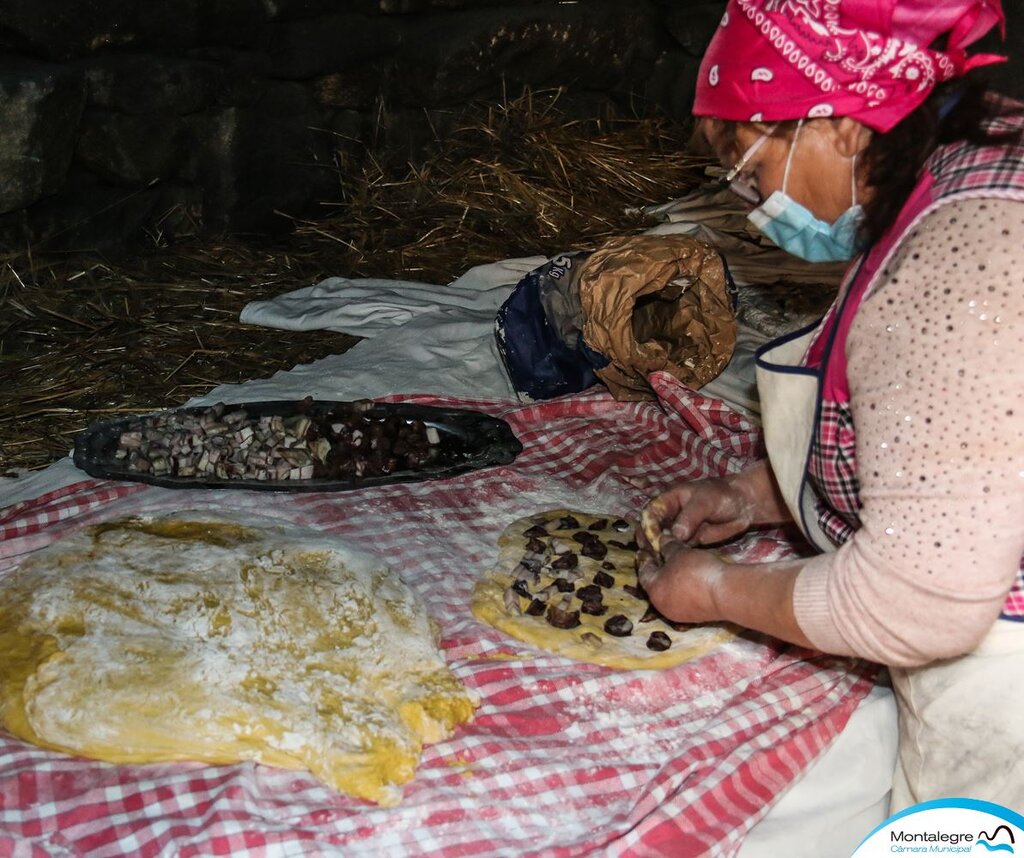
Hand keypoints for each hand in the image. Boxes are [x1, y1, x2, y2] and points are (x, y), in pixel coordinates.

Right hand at [637, 476, 755, 555]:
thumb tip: (675, 534)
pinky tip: (676, 565)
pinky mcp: (691, 540)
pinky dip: (676, 556)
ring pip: (664, 541)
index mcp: (670, 500)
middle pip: (653, 528)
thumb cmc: (723, 496)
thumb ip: (690, 517)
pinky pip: (679, 549)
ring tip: (662, 563)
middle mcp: (671, 515)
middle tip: (653, 555)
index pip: (651, 512)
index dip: (649, 525)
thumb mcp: (705, 502)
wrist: (744, 505)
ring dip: (662, 551)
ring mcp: (681, 529)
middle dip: (651, 541)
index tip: (654, 540)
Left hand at [637, 540, 725, 623]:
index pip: (643, 571)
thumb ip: (668, 546)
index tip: (645, 548)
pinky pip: (684, 599)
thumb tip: (662, 540)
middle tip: (660, 555)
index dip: (644, 557)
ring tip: (677, 564)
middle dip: (658, 568)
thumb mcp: (680, 553)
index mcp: (654, 590)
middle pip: (656, 584)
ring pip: (671, 592)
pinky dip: (684, 587)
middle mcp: (663, 606)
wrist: (726, 595)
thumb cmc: (697, 572)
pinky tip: (691, 578)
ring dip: (672, 579)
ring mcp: (679, 614)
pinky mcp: (695, 616)